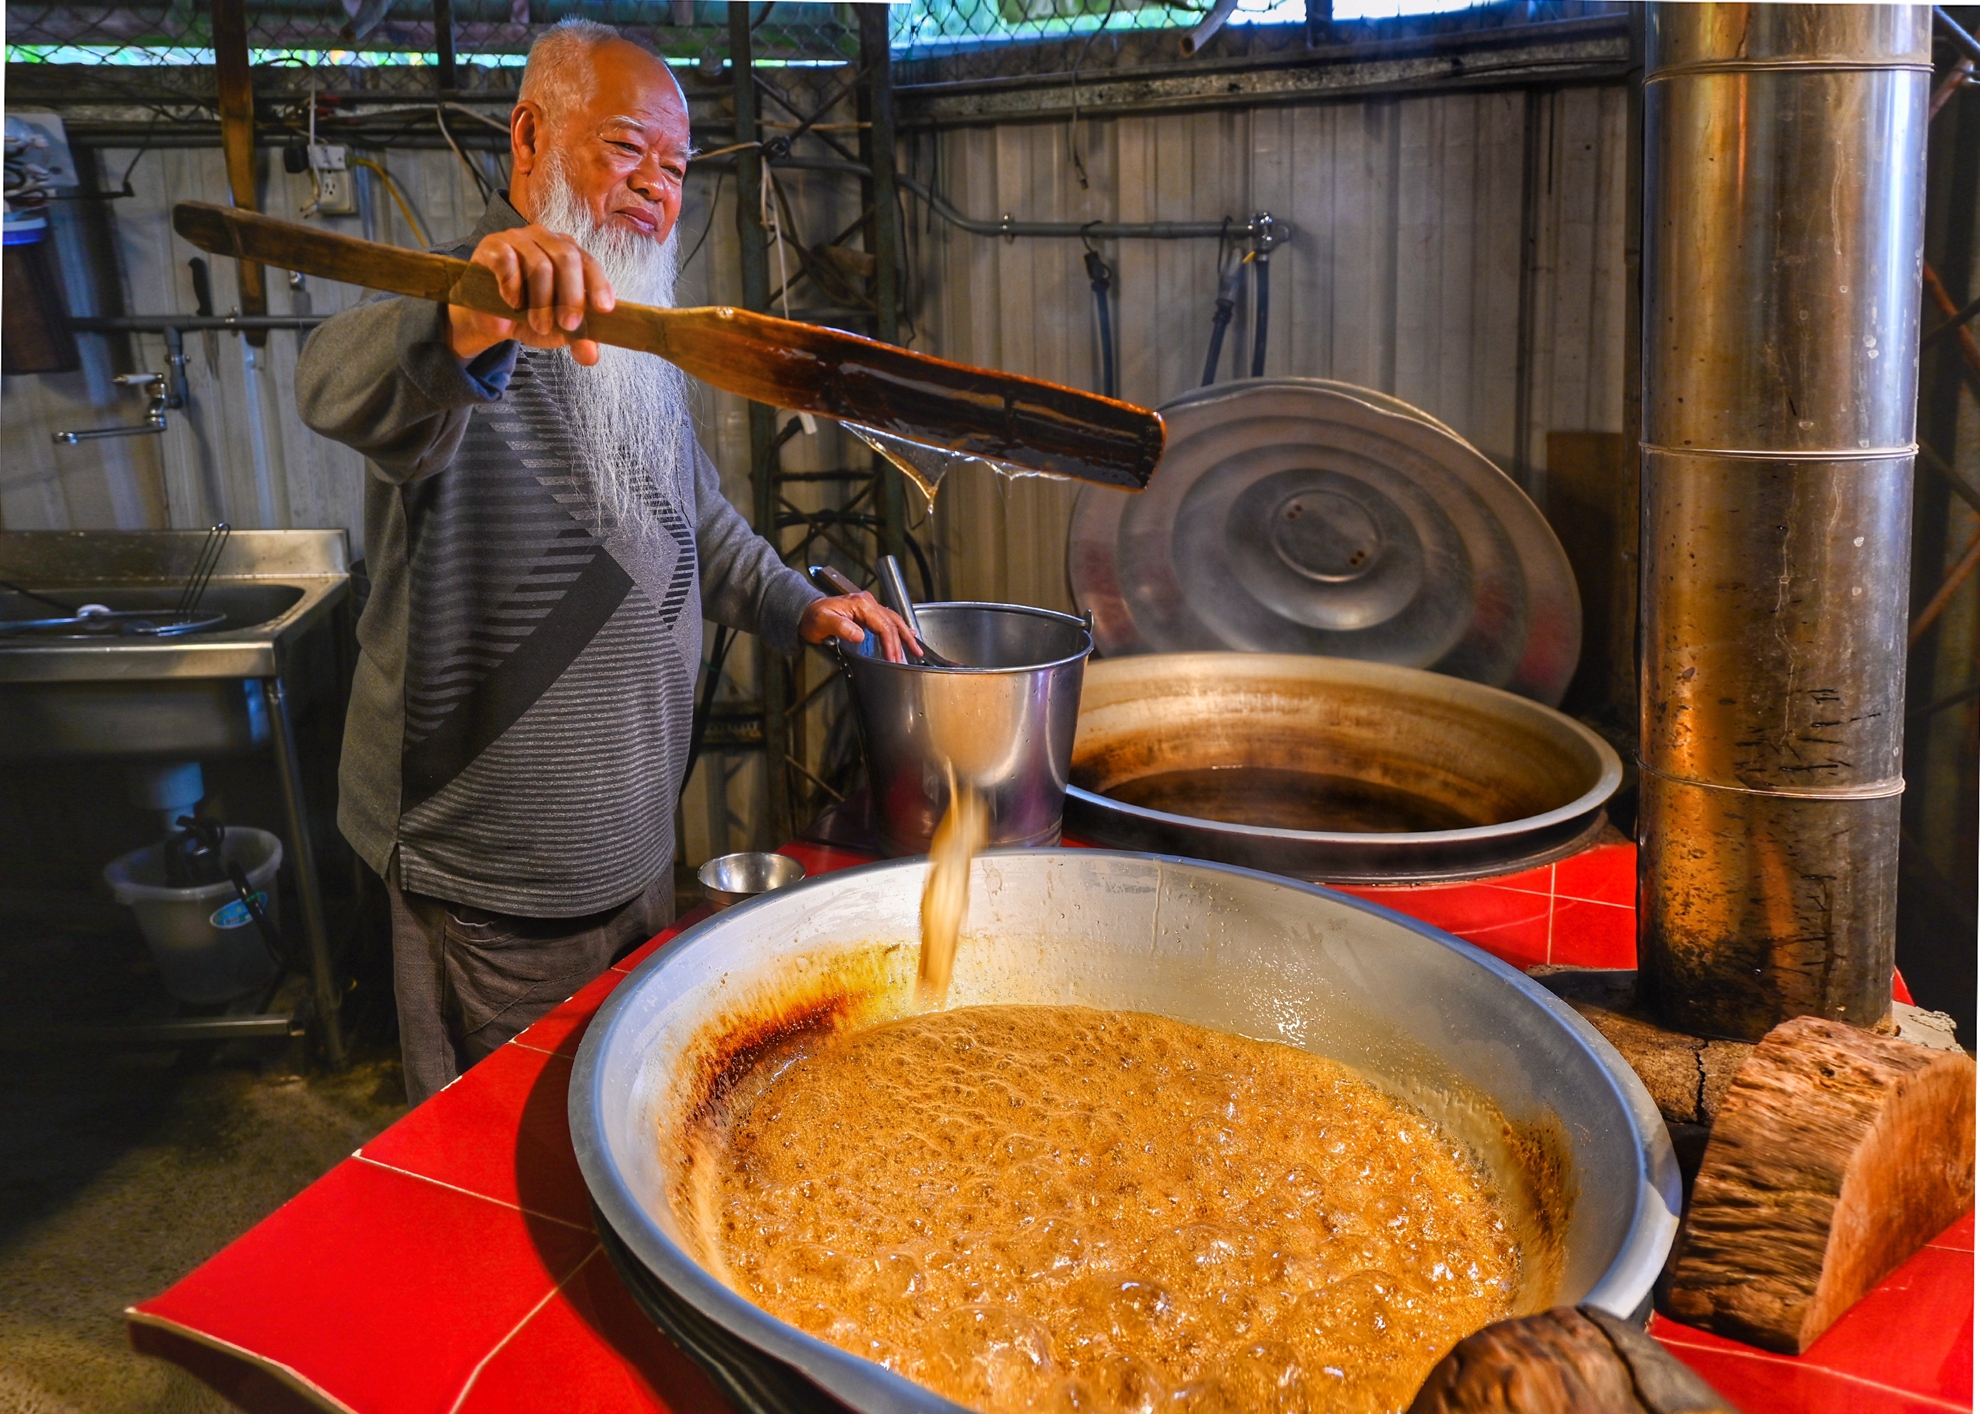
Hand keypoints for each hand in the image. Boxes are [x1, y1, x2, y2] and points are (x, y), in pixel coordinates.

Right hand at [447, 224, 614, 365]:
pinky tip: (512, 303)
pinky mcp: (493, 246)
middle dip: (571, 296)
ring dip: (541, 302)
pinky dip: (512, 287)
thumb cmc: (527, 316)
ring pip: (539, 265)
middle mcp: (546, 240)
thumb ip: (577, 339)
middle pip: (567, 258)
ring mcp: (518, 239)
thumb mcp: (556, 331)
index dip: (598, 285)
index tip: (603, 309)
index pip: (589, 263)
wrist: (488, 318)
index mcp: (569, 254)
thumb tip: (591, 356)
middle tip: (568, 325)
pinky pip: (507, 262)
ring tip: (538, 325)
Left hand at [799, 593, 919, 663]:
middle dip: (900, 644)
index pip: (883, 625)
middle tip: (905, 661)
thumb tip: (860, 634)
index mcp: (861, 604)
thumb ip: (842, 627)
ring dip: (905, 636)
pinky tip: (908, 635)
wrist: (806, 613)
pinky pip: (888, 620)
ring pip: (894, 621)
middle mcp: (868, 603)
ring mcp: (869, 607)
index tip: (893, 659)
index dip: (890, 643)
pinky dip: (899, 629)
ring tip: (916, 649)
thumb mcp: (824, 622)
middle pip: (892, 624)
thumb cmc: (813, 618)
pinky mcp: (867, 613)